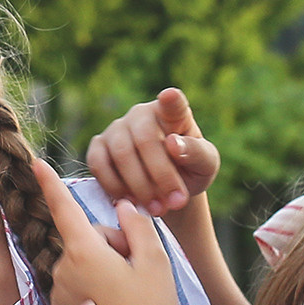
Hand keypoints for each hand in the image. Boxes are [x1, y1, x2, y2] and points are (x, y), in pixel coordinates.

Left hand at [36, 162, 179, 304]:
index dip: (50, 182)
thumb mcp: (155, 264)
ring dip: (108, 268)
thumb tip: (123, 206)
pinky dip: (99, 287)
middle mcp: (64, 268)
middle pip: (90, 238)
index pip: (65, 208)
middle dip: (114, 245)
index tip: (34, 162)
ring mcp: (60, 289)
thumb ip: (138, 227)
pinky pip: (82, 281)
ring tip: (128, 297)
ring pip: (88, 260)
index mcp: (84, 252)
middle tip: (138, 274)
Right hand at [87, 87, 220, 218]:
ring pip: (120, 154)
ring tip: (157, 208)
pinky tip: (131, 201)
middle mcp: (141, 114)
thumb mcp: (205, 165)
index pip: (173, 103)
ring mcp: (117, 128)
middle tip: (175, 202)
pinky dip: (114, 186)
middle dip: (160, 175)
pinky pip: (99, 165)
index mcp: (173, 114)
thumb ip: (196, 153)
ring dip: (139, 186)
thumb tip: (173, 144)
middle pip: (144, 139)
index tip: (170, 96)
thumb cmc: (189, 170)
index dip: (171, 99)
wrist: (166, 188)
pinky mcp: (98, 146)